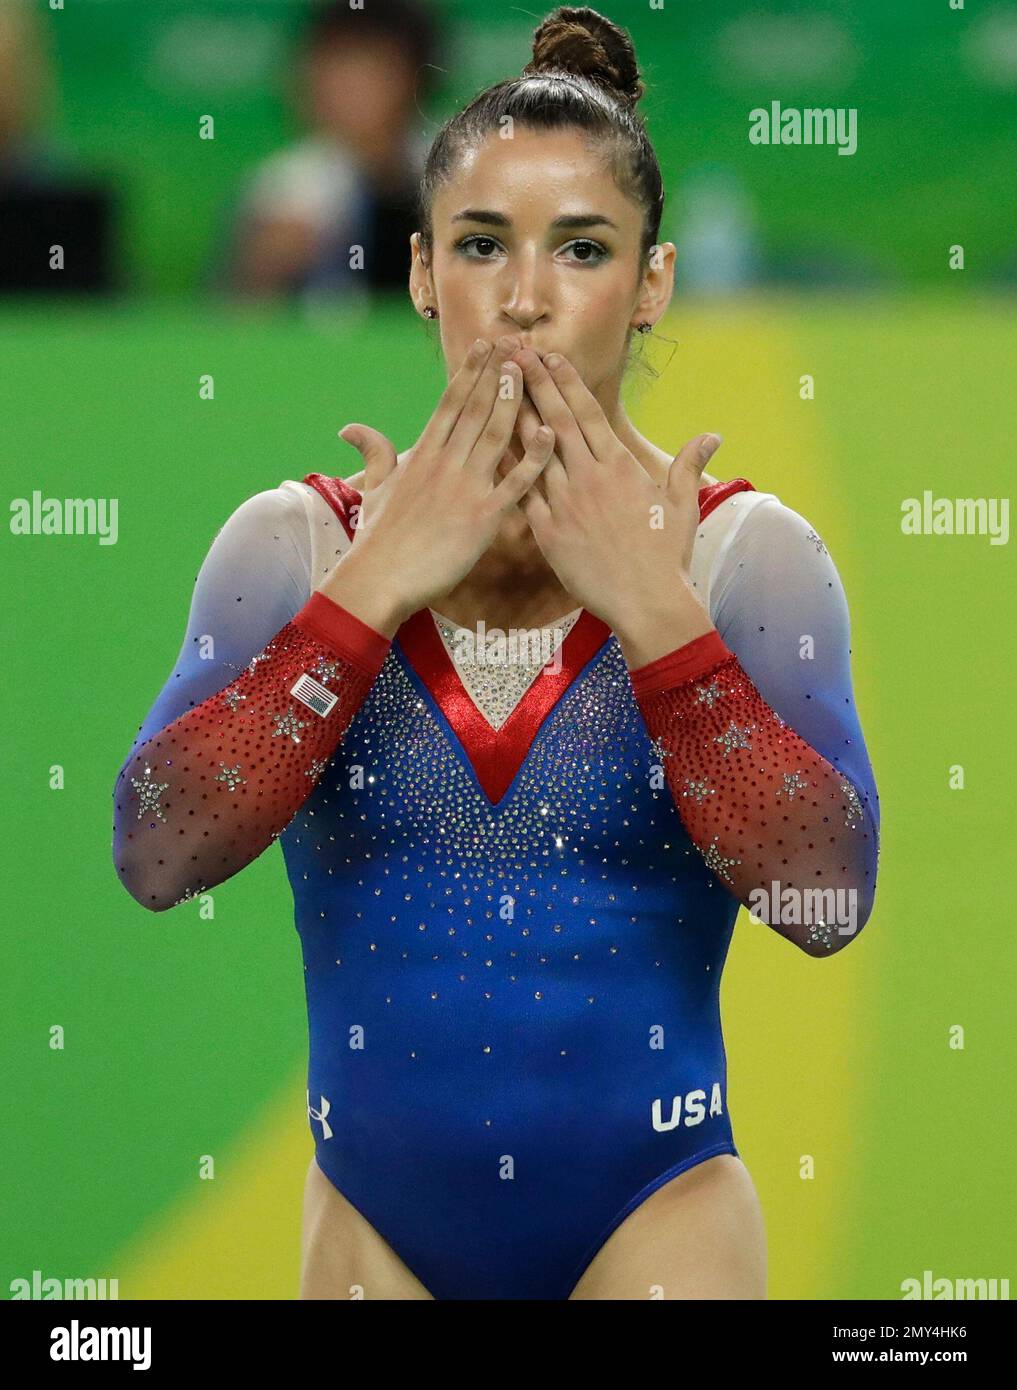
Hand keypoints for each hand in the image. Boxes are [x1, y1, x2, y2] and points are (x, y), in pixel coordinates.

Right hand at [323, 335, 554, 631]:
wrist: (380, 578)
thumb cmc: (377, 538)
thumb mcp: (373, 488)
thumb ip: (374, 453)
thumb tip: (350, 428)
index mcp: (421, 455)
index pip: (449, 403)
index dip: (470, 372)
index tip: (486, 345)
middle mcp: (444, 464)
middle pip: (474, 409)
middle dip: (495, 374)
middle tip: (516, 344)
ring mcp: (464, 489)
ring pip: (494, 435)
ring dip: (512, 401)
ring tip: (527, 371)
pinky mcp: (483, 518)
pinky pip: (515, 483)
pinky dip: (532, 457)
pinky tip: (549, 432)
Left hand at [509, 347, 722, 663]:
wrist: (645, 602)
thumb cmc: (666, 557)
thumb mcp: (682, 507)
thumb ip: (689, 466)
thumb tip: (713, 436)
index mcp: (619, 467)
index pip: (587, 413)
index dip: (566, 381)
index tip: (548, 356)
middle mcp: (589, 477)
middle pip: (555, 420)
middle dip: (533, 383)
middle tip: (514, 353)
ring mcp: (565, 503)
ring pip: (533, 450)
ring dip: (514, 415)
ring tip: (496, 386)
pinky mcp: (547, 531)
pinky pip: (520, 490)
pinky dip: (505, 465)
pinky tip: (488, 445)